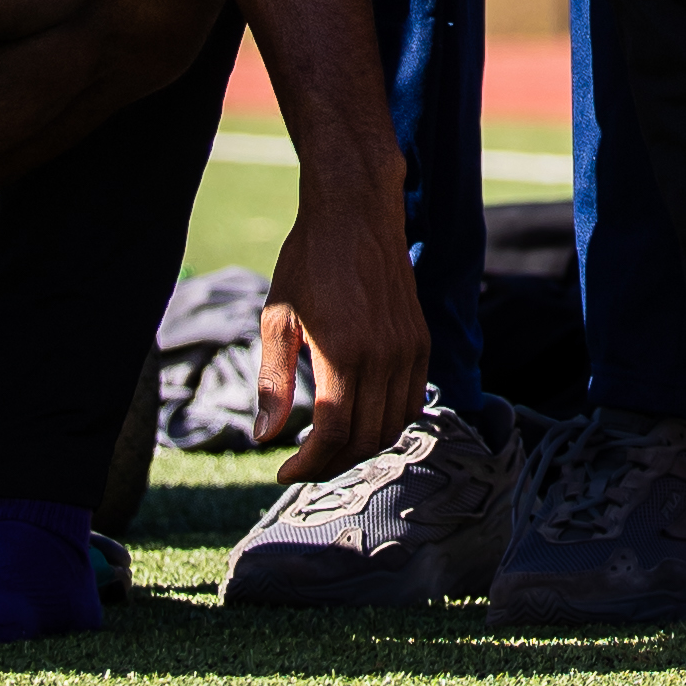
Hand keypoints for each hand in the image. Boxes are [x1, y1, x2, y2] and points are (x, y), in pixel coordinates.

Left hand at [260, 186, 431, 470]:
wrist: (356, 212)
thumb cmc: (308, 260)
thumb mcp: (278, 318)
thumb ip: (274, 381)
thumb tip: (265, 436)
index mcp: (344, 353)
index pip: (334, 434)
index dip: (309, 465)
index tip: (284, 473)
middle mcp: (384, 356)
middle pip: (366, 438)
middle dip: (332, 463)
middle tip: (304, 465)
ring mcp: (409, 350)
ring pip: (393, 426)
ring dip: (362, 447)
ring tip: (330, 447)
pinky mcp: (420, 341)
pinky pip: (412, 400)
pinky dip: (388, 422)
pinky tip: (361, 418)